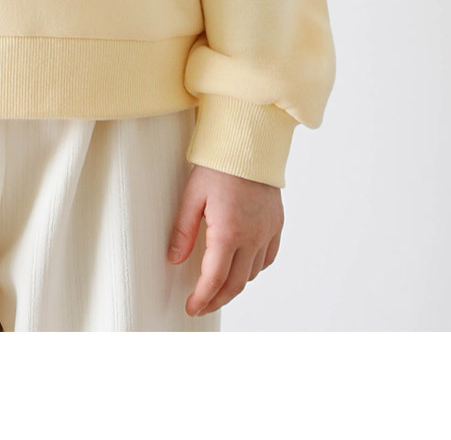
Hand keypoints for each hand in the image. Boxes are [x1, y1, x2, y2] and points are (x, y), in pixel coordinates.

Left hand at [167, 163, 283, 316]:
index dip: (202, 298)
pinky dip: (254, 269)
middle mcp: (252, 238)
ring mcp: (267, 232)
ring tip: (218, 286)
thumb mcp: (192, 195)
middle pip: (235, 284)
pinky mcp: (276, 225)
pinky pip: (268, 258)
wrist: (250, 143)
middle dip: (217, 299)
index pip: (214, 279)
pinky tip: (242, 267)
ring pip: (252, 274)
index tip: (191, 307)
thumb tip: (174, 259)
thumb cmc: (218, 165)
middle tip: (201, 305)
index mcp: (228, 232)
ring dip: (235, 285)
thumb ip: (183, 231)